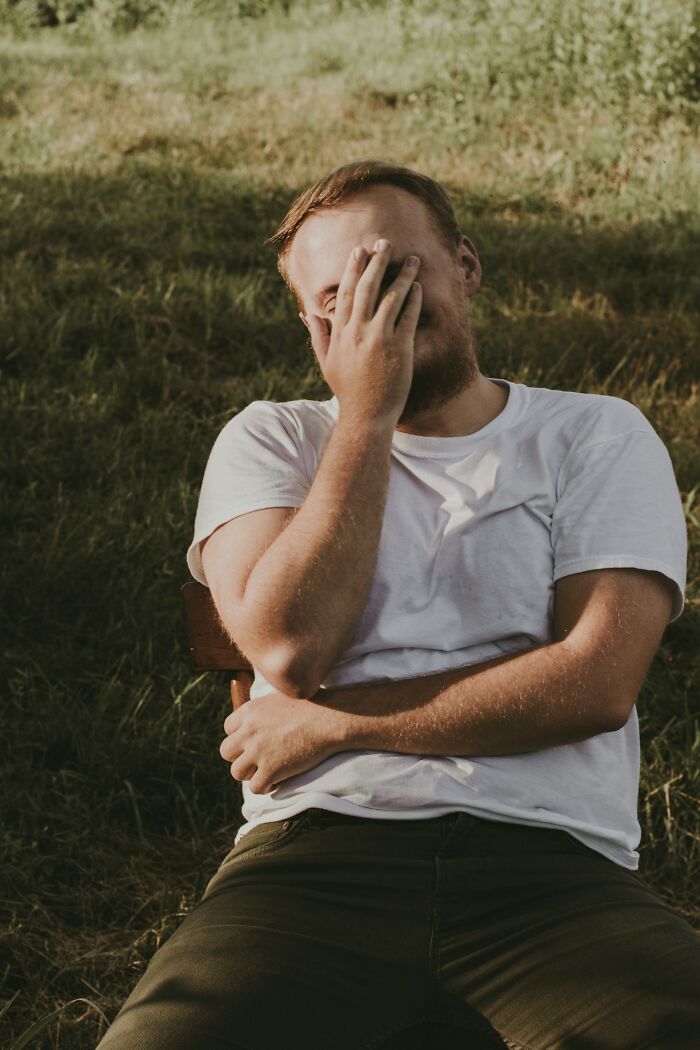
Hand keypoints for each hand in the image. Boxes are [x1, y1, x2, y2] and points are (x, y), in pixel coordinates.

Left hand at [219, 690, 346, 793]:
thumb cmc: (312, 705)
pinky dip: (265, 787)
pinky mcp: (271, 769)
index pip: (228, 728)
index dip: (240, 737)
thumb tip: (258, 720)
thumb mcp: (279, 697)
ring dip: (250, 774)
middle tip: (257, 759)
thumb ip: (262, 710)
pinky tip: (277, 781)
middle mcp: (249, 730)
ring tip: (266, 771)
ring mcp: (258, 751)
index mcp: (250, 711)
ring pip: (236, 772)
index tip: (253, 741)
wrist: (329, 717)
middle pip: (227, 751)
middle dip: (240, 756)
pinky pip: (255, 787)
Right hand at [306, 239, 421, 427]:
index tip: (360, 251)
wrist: (366, 416)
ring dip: (402, 275)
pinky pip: (407, 316)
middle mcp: (357, 332)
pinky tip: (417, 287)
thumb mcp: (326, 363)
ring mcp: (378, 339)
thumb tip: (308, 315)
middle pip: (368, 288)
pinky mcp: (399, 348)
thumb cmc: (347, 391)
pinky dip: (413, 299)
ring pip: (391, 297)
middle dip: (377, 262)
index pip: (346, 292)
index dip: (354, 269)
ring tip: (413, 260)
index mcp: (340, 333)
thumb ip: (318, 336)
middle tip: (385, 243)